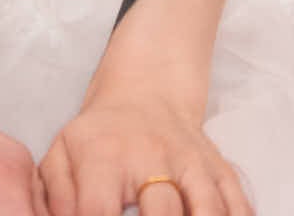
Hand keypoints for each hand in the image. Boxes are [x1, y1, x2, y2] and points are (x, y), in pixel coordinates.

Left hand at [36, 87, 254, 215]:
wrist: (148, 90)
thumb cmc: (100, 136)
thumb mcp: (63, 154)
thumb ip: (55, 196)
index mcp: (106, 157)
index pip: (98, 211)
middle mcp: (153, 158)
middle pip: (163, 214)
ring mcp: (192, 164)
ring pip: (207, 208)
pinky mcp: (220, 169)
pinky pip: (238, 204)